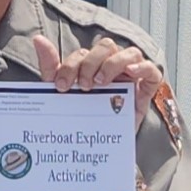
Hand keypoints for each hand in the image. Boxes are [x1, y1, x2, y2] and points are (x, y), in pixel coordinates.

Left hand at [33, 34, 163, 133]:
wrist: (96, 152)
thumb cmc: (80, 118)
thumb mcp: (63, 94)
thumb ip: (51, 67)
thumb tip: (37, 39)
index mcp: (91, 66)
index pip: (82, 54)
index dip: (70, 66)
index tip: (60, 86)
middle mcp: (111, 66)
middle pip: (106, 46)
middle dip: (91, 62)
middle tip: (83, 86)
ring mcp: (130, 76)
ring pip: (129, 52)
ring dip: (113, 63)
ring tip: (101, 83)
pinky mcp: (145, 90)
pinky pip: (152, 71)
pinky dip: (144, 67)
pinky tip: (132, 72)